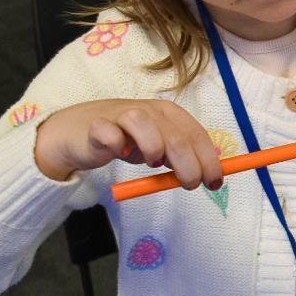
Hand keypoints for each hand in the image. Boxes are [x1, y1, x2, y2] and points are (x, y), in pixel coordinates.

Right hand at [34, 99, 222, 189]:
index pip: (197, 135)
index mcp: (170, 114)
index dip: (209, 161)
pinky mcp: (97, 125)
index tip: (215, 183)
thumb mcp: (161, 148)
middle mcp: (149, 110)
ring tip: (152, 163)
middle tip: (189, 185)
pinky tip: (120, 152)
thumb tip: (213, 174)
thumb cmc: (127, 140)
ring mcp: (122, 115)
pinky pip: (110, 134)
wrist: (80, 132)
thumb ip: (185, 156)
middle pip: (177, 138)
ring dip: (155, 151)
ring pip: (146, 127)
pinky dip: (117, 146)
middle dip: (190, 167)